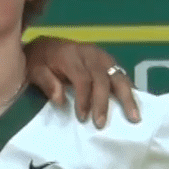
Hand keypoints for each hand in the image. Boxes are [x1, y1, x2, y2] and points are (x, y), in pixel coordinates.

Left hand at [23, 36, 138, 126]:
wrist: (46, 45)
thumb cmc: (39, 60)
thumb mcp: (34, 70)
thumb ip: (47, 83)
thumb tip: (61, 101)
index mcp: (71, 55)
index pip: (82, 79)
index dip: (84, 99)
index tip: (82, 117)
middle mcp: (91, 54)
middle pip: (102, 79)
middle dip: (103, 103)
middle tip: (101, 124)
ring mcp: (102, 57)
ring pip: (118, 76)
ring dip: (127, 98)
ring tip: (134, 117)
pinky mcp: (109, 61)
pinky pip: (121, 76)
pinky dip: (129, 90)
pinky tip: (134, 105)